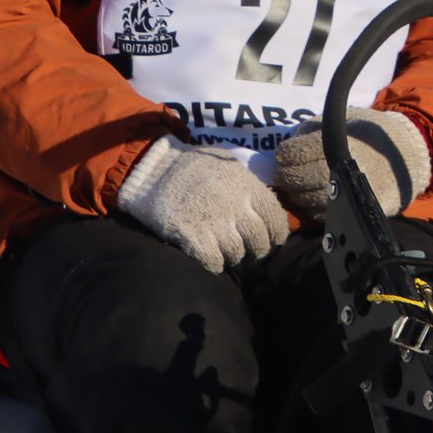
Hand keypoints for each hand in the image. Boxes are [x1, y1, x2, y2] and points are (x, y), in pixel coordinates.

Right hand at [115, 136, 289, 271]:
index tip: (273, 239)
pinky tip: (210, 258)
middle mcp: (235, 205)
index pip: (275, 218)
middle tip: (248, 249)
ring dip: (232, 256)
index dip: (276, 233)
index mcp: (247, 186)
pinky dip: (214, 265)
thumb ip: (249, 186)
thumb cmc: (194, 167)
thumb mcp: (229, 167)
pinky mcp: (193, 236)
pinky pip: (214, 262)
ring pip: (237, 254)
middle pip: (259, 241)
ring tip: (225, 249)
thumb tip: (267, 208)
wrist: (155, 169)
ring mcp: (214, 222)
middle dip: (256, 249)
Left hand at [275, 108, 430, 220]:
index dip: (285, 154)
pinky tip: (315, 200)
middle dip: (287, 177)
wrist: (408, 153)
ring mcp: (352, 191)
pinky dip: (315, 210)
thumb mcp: (345, 119)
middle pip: (299, 179)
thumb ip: (316, 128)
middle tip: (284, 175)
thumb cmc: (371, 133)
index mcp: (338, 143)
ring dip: (298, 196)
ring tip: (297, 188)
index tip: (283, 154)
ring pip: (309, 201)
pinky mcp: (359, 209)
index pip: (297, 153)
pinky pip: (326, 216)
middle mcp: (344, 168)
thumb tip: (291, 140)